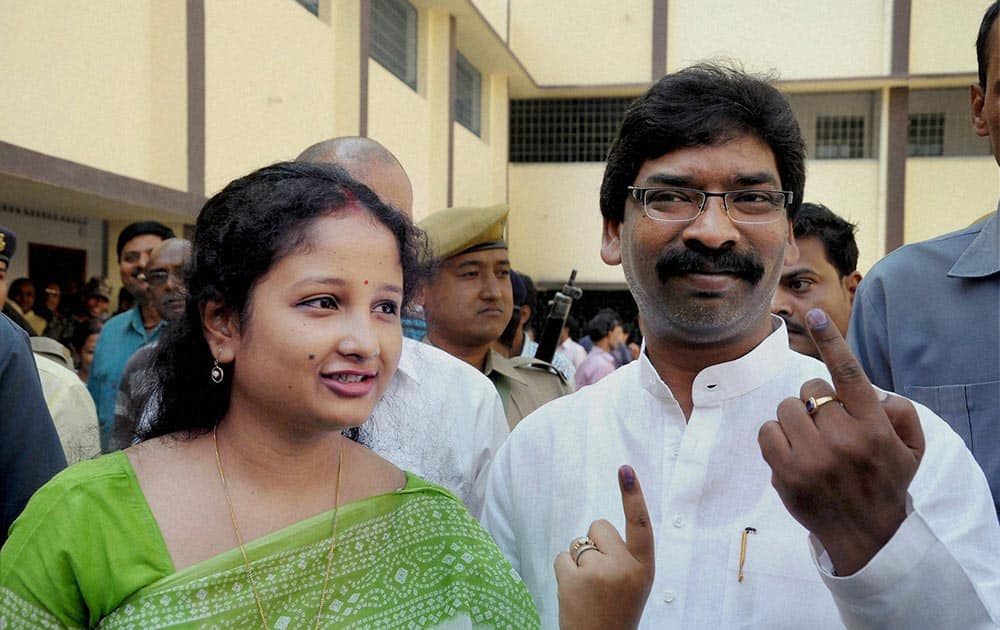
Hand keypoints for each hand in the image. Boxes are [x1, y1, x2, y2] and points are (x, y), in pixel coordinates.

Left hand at [555, 465, 654, 629]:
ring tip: (588, 589)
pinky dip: (564, 571)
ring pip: (578, 543)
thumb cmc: (616, 610)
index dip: (633, 494)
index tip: (625, 469)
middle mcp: (624, 568)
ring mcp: (598, 573)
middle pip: (599, 526)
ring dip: (578, 561)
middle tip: (600, 575)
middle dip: (595, 543)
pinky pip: (562, 557)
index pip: (640, 524)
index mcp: (644, 568)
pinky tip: (574, 592)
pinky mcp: (574, 580)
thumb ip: (625, 557)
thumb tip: (598, 530)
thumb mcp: (635, 583)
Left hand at [758, 308, 924, 575]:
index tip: (814, 314)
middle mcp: (843, 438)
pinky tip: (792, 454)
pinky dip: (775, 438)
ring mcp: (813, 457)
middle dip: (814, 405)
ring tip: (810, 443)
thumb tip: (877, 393)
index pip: (848, 374)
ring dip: (794, 421)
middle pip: (809, 393)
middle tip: (826, 428)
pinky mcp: (787, 473)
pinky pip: (767, 432)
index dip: (830, 340)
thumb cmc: (885, 484)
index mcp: (873, 426)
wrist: (866, 536)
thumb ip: (899, 414)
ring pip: (785, 410)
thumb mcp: (910, 449)